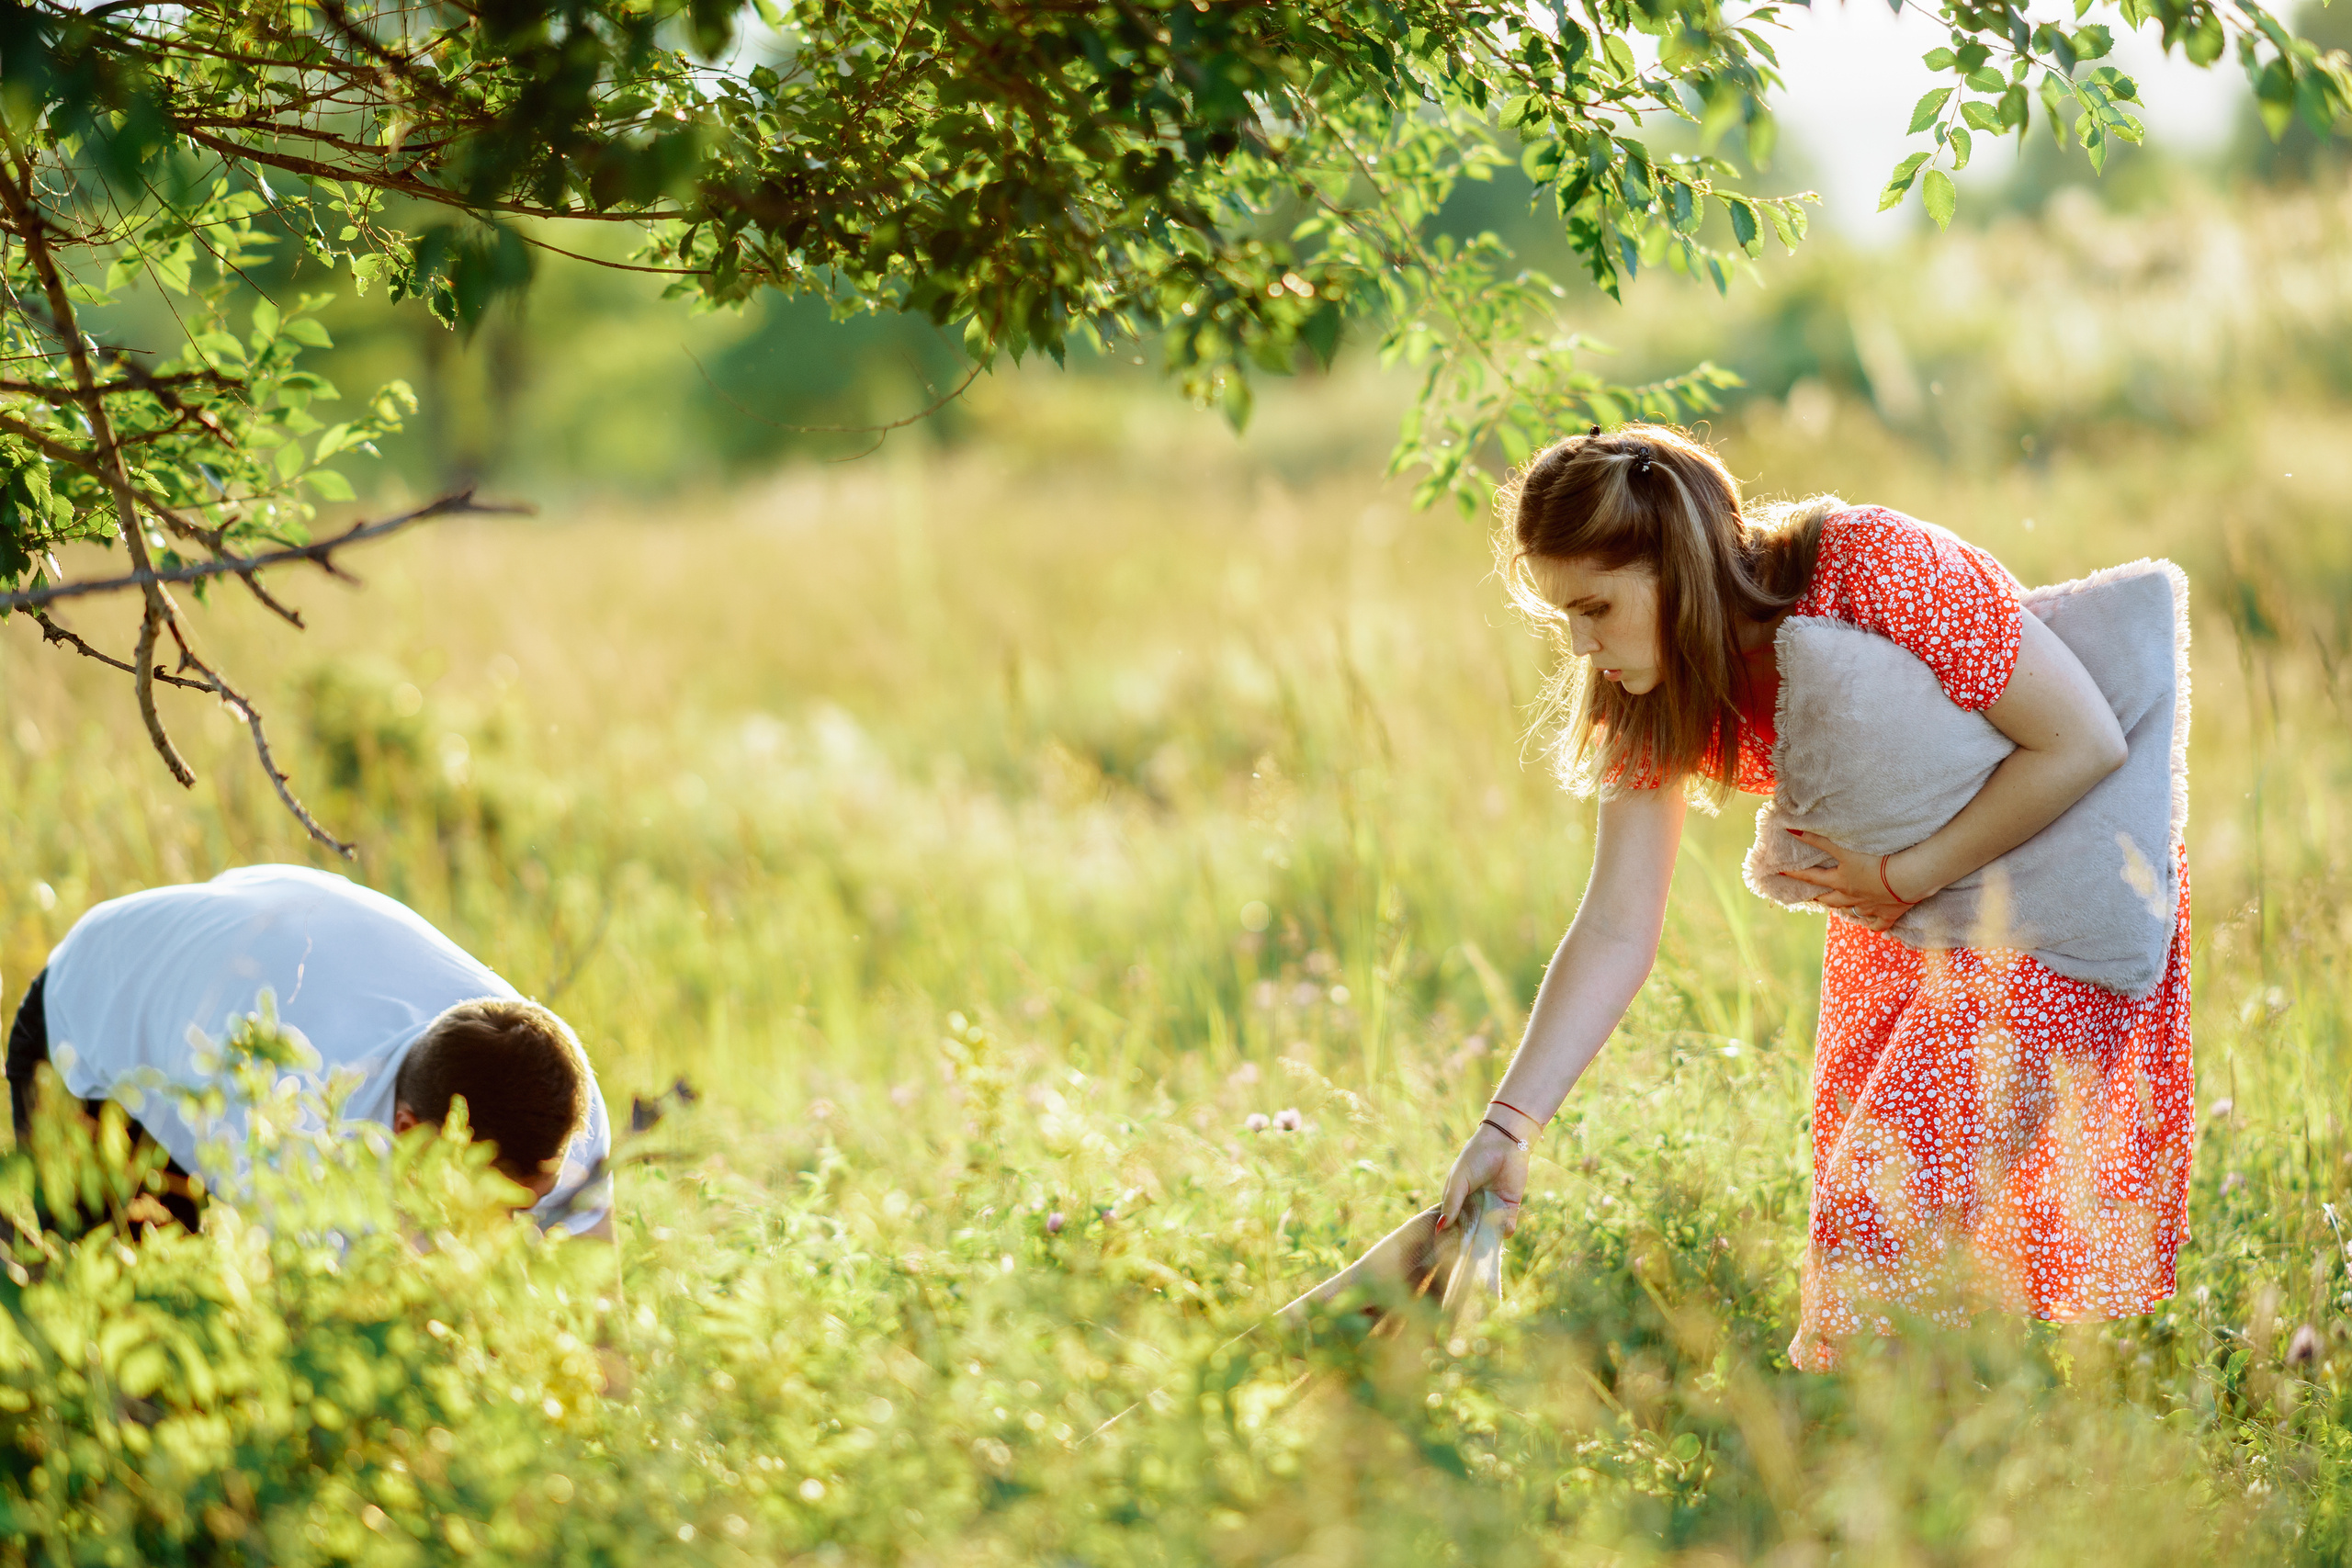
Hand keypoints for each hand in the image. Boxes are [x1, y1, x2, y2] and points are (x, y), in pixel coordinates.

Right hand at [1438, 1120, 1529, 1238]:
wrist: (1506, 1142)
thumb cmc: (1476, 1157)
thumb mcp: (1459, 1179)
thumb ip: (1452, 1202)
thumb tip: (1440, 1228)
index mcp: (1457, 1200)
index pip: (1451, 1223)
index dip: (1449, 1235)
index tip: (1447, 1249)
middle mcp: (1473, 1208)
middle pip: (1470, 1232)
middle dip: (1469, 1242)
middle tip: (1468, 1253)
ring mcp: (1491, 1209)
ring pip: (1488, 1232)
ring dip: (1488, 1239)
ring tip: (1486, 1243)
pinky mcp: (1510, 1208)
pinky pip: (1507, 1226)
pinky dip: (1505, 1229)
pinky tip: (1503, 1226)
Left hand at [1780, 828, 1926, 931]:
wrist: (1907, 877)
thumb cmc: (1876, 860)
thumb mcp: (1845, 849)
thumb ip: (1818, 839)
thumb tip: (1791, 830)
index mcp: (1840, 881)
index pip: (1811, 877)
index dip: (1795, 874)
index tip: (1781, 873)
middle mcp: (1851, 897)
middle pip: (1830, 900)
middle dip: (1820, 897)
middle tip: (1813, 896)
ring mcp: (1870, 908)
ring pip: (1852, 911)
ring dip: (1844, 909)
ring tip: (1840, 907)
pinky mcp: (1888, 914)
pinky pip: (1878, 925)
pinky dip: (1873, 926)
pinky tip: (1872, 926)